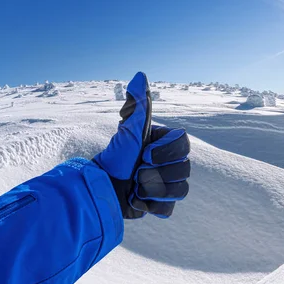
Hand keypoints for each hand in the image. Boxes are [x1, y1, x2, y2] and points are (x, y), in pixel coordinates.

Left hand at [94, 72, 189, 218]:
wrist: (98, 190)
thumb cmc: (113, 158)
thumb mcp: (128, 131)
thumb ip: (138, 106)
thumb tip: (140, 75)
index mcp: (163, 143)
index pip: (184, 146)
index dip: (166, 153)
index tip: (144, 154)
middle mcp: (167, 161)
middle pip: (184, 170)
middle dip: (157, 174)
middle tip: (136, 173)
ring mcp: (165, 183)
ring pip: (180, 190)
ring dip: (155, 190)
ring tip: (135, 188)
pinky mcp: (159, 204)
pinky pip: (170, 208)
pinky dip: (153, 206)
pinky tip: (137, 200)